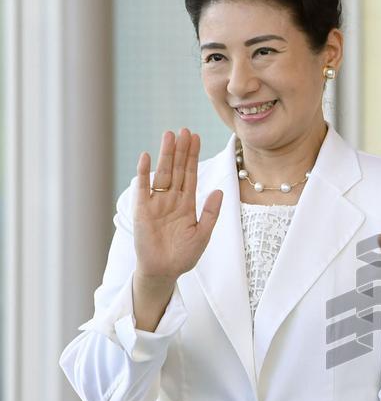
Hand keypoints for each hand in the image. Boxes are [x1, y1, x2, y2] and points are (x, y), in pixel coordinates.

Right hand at [133, 129, 222, 283]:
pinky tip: (147, 156)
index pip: (191, 174)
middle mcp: (171, 199)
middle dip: (181, 150)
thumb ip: (211, 212)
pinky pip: (143, 188)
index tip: (197, 138)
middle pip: (176, 169)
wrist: (164, 271)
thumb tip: (219, 190)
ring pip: (162, 174)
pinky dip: (144, 173)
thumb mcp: (203, 233)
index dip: (193, 156)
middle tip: (184, 130)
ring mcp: (156, 203)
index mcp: (187, 203)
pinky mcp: (142, 210)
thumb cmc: (184, 255)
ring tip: (169, 135)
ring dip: (165, 155)